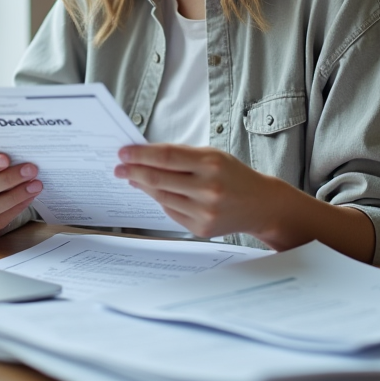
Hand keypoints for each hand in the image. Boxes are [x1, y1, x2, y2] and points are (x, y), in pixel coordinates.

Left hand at [113, 144, 281, 238]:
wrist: (260, 204)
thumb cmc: (234, 175)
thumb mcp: (212, 156)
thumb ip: (180, 156)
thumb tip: (145, 157)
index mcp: (211, 164)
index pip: (166, 157)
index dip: (141, 154)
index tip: (124, 152)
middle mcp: (208, 189)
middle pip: (159, 179)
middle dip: (134, 171)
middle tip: (119, 166)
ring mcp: (204, 211)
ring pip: (162, 197)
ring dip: (143, 186)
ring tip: (132, 177)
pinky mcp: (201, 228)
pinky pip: (171, 212)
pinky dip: (161, 200)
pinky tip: (155, 192)